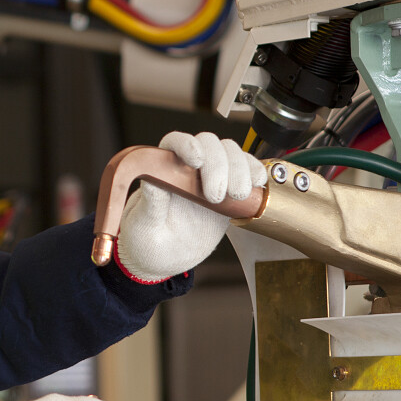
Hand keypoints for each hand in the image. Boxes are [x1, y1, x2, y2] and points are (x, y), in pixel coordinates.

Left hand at [116, 131, 267, 282]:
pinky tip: (257, 184)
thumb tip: (153, 181)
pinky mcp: (228, 190)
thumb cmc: (147, 240)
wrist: (165, 258)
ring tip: (238, 195)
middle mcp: (187, 168)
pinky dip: (255, 173)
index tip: (196, 161)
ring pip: (231, 154)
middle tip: (216, 195)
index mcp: (162, 169)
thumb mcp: (143, 226)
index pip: (176, 142)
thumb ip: (151, 204)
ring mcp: (210, 177)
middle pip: (209, 145)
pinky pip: (246, 170)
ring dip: (239, 169)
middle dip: (219, 165)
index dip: (188, 145)